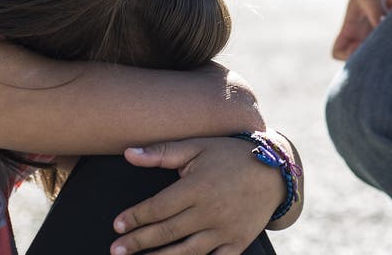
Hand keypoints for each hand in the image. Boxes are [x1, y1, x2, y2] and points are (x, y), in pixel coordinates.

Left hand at [111, 137, 281, 254]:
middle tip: (116, 250)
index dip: (135, 217)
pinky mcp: (237, 243)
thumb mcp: (197, 147)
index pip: (158, 207)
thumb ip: (162, 152)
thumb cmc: (230, 156)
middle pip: (167, 232)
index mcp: (197, 187)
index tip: (117, 226)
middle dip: (138, 242)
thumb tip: (128, 154)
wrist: (274, 173)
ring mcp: (225, 230)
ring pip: (186, 252)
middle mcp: (210, 211)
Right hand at [331, 0, 391, 60]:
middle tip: (383, 45)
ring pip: (379, 49)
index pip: (338, 52)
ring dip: (387, 44)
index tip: (360, 46)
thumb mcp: (371, 0)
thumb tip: (385, 31)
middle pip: (361, 56)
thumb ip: (377, 16)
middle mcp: (361, 33)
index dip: (347, 55)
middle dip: (372, 55)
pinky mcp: (388, 26)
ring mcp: (375, 31)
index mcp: (350, 28)